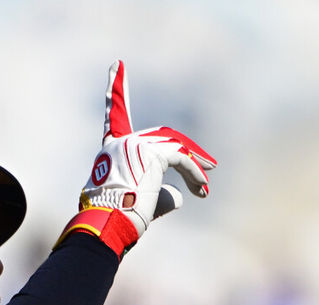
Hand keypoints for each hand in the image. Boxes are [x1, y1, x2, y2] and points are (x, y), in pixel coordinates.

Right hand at [56, 60, 216, 257]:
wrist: (109, 224)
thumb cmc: (119, 219)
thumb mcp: (138, 201)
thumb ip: (158, 193)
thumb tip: (179, 195)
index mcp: (111, 150)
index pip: (113, 116)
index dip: (115, 90)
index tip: (117, 65)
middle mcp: (121, 142)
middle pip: (162, 137)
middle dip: (187, 152)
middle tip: (209, 166)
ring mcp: (136, 145)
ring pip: (175, 148)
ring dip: (194, 165)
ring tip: (207, 181)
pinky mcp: (152, 154)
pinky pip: (181, 158)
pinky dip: (194, 173)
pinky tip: (202, 189)